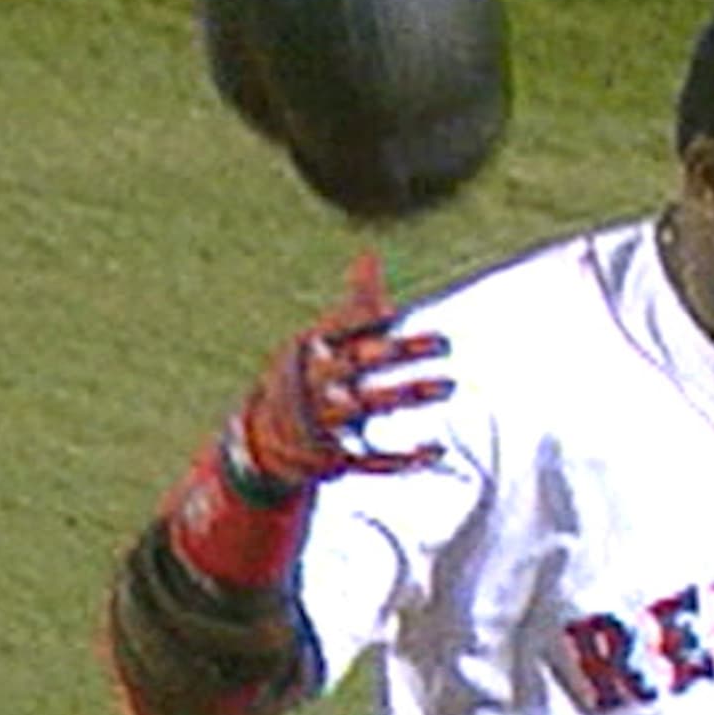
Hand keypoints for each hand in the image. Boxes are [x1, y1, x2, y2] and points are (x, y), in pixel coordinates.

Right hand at [236, 249, 453, 485]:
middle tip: (445, 343)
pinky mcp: (333, 461)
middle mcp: (314, 386)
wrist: (265, 439)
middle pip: (357, 367)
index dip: (373, 325)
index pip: (344, 334)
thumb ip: (354, 305)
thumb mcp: (322, 340)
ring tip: (448, 384)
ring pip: (366, 407)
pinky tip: (438, 450)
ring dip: (408, 395)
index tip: (408, 319)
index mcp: (310, 353)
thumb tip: (370, 253)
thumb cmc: (309, 376)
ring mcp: (322, 425)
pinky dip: (404, 460)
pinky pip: (370, 461)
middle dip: (397, 355)